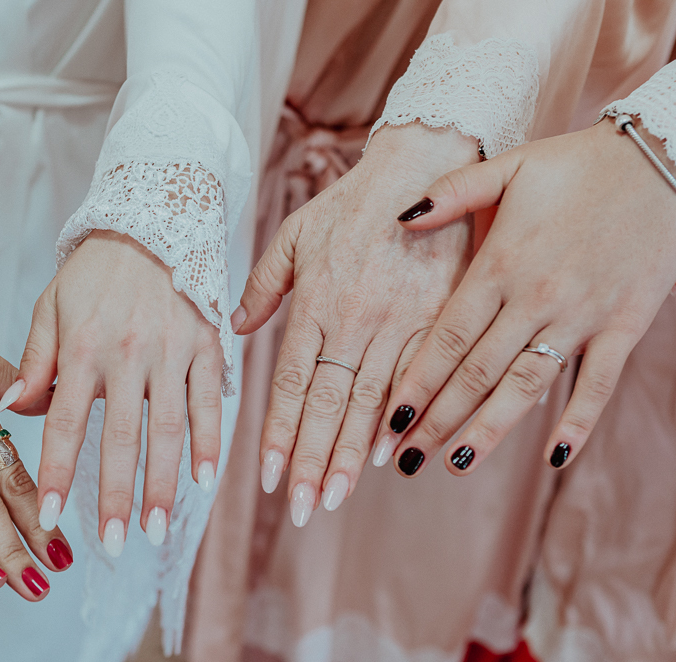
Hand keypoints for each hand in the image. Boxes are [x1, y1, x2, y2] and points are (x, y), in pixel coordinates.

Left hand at [13, 231, 222, 552]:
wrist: (154, 218)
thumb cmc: (95, 269)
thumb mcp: (51, 306)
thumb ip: (35, 360)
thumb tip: (14, 412)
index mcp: (84, 347)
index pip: (67, 424)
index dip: (59, 475)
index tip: (51, 519)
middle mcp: (129, 354)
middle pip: (122, 438)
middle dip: (117, 497)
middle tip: (114, 544)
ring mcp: (172, 351)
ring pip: (169, 429)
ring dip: (163, 484)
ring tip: (156, 529)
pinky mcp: (207, 344)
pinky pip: (211, 402)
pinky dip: (211, 442)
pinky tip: (205, 480)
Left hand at [232, 124, 478, 525]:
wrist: (423, 166)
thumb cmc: (351, 204)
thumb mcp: (295, 234)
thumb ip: (265, 284)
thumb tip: (234, 328)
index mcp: (316, 301)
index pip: (292, 382)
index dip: (281, 432)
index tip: (269, 477)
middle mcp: (355, 319)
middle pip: (328, 404)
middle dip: (313, 461)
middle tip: (301, 510)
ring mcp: (401, 321)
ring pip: (371, 402)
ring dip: (353, 454)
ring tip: (336, 498)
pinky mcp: (441, 318)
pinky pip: (421, 378)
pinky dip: (405, 418)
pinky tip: (395, 455)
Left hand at [383, 119, 675, 475]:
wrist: (660, 162)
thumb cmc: (573, 166)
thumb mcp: (505, 168)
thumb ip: (450, 194)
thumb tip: (399, 219)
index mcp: (499, 265)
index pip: (445, 338)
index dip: (415, 384)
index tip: (387, 422)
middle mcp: (534, 298)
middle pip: (476, 373)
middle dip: (436, 420)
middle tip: (405, 460)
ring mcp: (581, 316)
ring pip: (527, 387)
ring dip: (489, 431)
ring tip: (455, 465)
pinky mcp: (625, 326)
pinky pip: (598, 384)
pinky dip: (577, 423)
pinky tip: (552, 457)